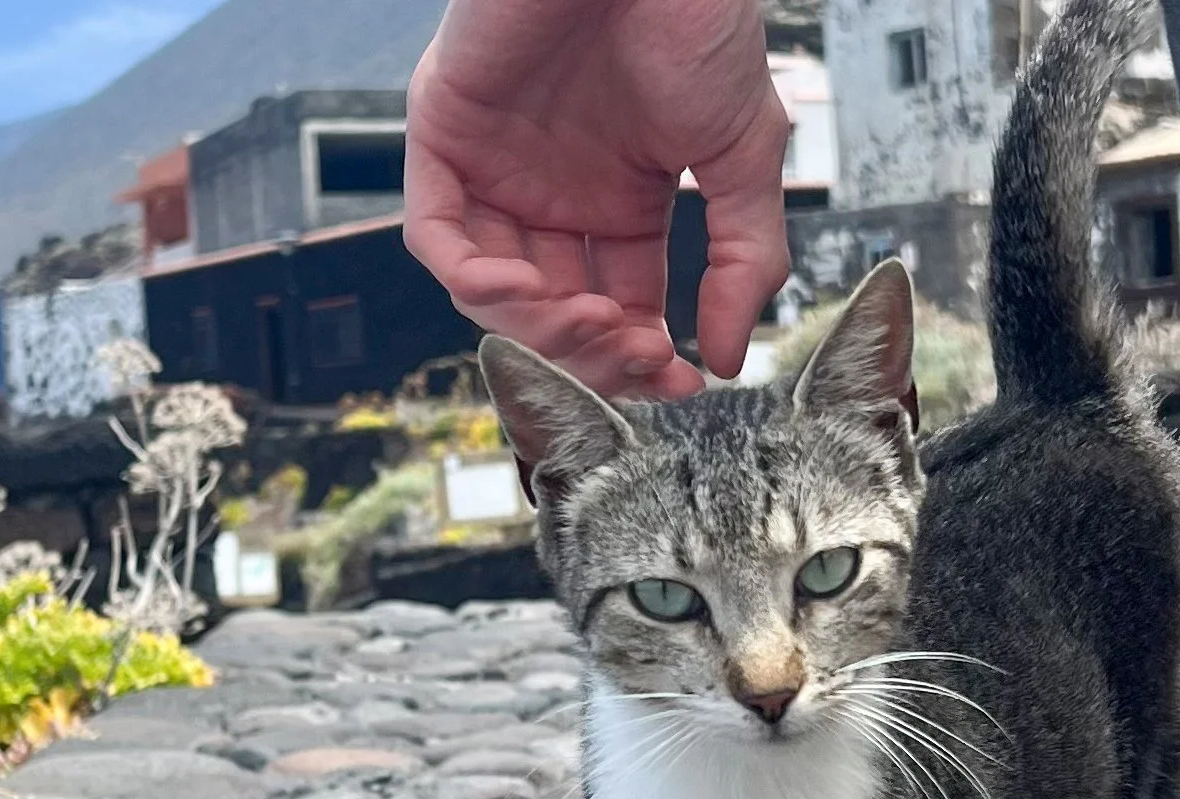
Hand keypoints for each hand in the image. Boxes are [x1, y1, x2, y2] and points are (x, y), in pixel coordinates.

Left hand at [405, 0, 792, 396]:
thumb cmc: (694, 15)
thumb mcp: (740, 152)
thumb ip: (742, 254)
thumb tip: (734, 353)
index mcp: (620, 200)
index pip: (621, 308)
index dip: (644, 356)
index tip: (682, 382)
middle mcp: (554, 194)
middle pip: (556, 313)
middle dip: (596, 350)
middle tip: (637, 354)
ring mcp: (495, 169)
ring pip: (492, 290)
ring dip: (539, 324)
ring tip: (590, 318)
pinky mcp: (443, 136)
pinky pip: (436, 236)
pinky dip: (473, 279)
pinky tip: (521, 288)